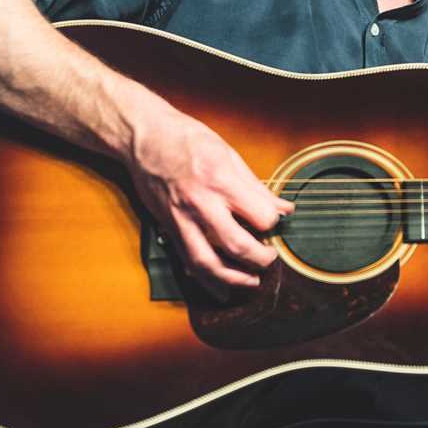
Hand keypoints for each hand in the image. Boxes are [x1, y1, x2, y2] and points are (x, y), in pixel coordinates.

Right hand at [128, 110, 292, 299]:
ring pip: (209, 263)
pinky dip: (205, 281)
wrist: (143, 138)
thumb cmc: (186, 139)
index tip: (276, 221)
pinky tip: (220, 290)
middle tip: (270, 258)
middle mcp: (201, 203)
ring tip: (252, 282)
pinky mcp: (168, 228)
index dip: (273, 222)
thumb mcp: (228, 154)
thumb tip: (283, 208)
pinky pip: (187, 262)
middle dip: (260, 259)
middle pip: (237, 245)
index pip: (260, 215)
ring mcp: (182, 219)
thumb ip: (256, 186)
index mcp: (221, 180)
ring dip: (234, 279)